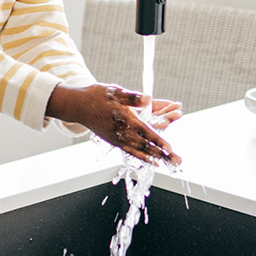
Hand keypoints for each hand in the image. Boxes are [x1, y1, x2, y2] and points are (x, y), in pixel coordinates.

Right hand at [47, 83, 181, 165]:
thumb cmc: (96, 96)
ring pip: (139, 151)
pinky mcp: (114, 141)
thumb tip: (148, 99)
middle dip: (162, 153)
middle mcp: (120, 132)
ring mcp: (117, 138)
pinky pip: (130, 152)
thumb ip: (132, 97)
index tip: (169, 147)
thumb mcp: (115, 91)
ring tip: (170, 164)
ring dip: (156, 157)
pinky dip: (142, 157)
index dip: (157, 140)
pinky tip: (152, 162)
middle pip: (145, 145)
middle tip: (177, 161)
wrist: (77, 106)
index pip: (144, 131)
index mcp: (123, 118)